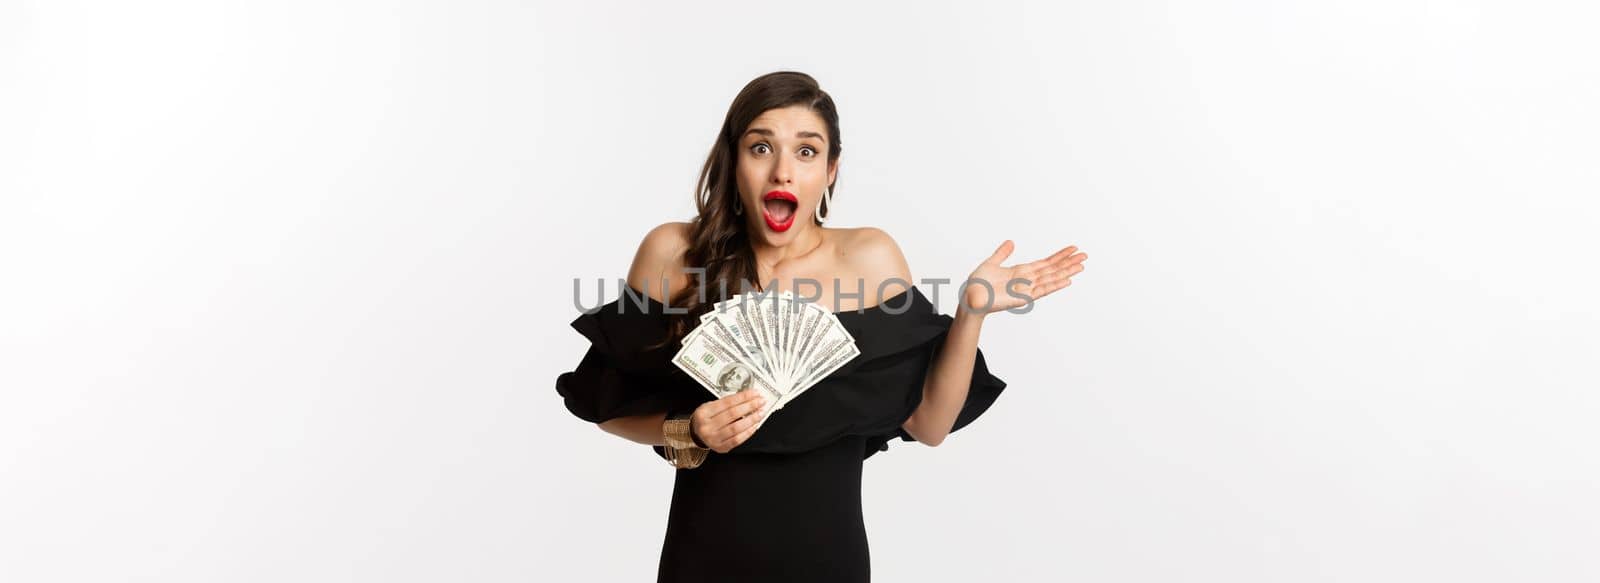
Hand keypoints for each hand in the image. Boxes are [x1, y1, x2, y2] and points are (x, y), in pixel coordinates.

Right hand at [690, 388, 768, 452]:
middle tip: (761, 402)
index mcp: (704, 412)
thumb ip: (727, 403)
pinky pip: (738, 439)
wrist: (696, 435)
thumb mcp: (710, 407)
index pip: (728, 402)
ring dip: (752, 419)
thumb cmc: (706, 419)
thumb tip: (748, 398)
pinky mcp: (721, 448)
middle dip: (750, 406)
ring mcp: (713, 438)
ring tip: (760, 413)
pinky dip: (748, 432)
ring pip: (737, 427)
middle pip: (733, 414)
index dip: (744, 397)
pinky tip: (755, 425)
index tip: (755, 394)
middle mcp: (707, 426)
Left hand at [962, 240, 1086, 314]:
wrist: (970, 297)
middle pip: (1053, 270)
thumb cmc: (978, 284)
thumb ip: (1002, 253)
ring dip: (1066, 272)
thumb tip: (1011, 242)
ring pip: (1051, 279)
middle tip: (1085, 255)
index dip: (1059, 256)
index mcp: (1021, 272)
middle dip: (1068, 262)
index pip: (1045, 263)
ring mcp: (1026, 289)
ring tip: (1081, 266)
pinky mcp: (1023, 298)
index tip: (1073, 249)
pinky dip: (1054, 285)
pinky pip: (1042, 291)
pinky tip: (1067, 280)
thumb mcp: (991, 263)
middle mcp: (1027, 280)